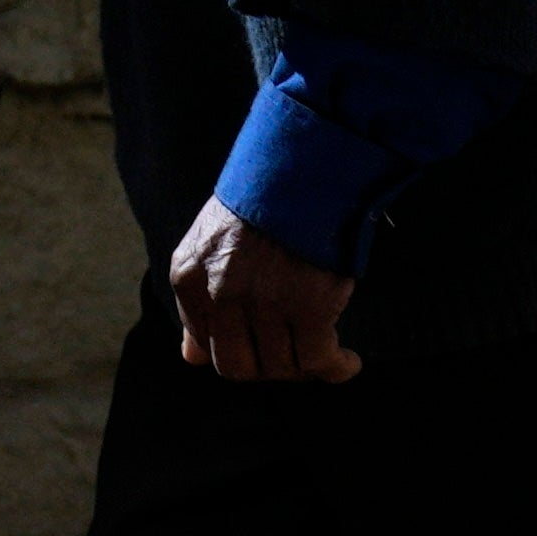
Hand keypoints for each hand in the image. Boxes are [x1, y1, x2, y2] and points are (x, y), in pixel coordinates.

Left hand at [165, 203, 359, 384]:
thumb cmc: (262, 202)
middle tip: (293, 355)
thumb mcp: (209, 245)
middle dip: (267, 368)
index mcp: (190, 277)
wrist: (306, 167)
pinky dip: (336, 368)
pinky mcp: (308, 309)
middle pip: (239, 367)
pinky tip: (346, 362)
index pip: (204, 344)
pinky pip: (319, 360)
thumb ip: (198, 302)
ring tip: (325, 354)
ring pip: (280, 367)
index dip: (239, 349)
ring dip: (305, 368)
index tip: (263, 345)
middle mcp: (221, 295)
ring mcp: (264, 304)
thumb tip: (192, 358)